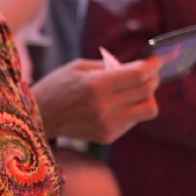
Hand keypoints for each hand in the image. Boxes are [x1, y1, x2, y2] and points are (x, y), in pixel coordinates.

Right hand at [34, 58, 161, 142]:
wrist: (39, 118)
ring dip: (146, 96)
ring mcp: (107, 125)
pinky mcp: (107, 137)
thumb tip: (138, 66)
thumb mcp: (80, 67)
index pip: (139, 75)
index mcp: (95, 86)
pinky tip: (117, 104)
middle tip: (150, 72)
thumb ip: (110, 66)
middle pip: (147, 91)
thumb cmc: (58, 86)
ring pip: (148, 109)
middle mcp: (103, 108)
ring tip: (134, 90)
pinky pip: (134, 120)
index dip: (153, 65)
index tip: (157, 59)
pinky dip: (132, 109)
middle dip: (153, 78)